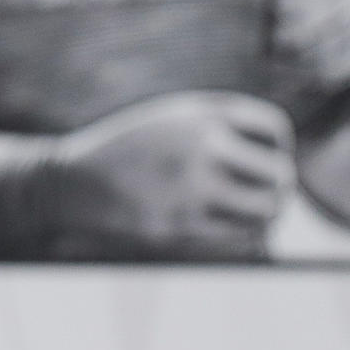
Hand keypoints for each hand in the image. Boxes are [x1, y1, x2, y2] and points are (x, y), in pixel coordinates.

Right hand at [46, 90, 294, 258]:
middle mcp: (197, 145)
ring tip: (257, 214)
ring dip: (269, 214)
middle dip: (279, 187)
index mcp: (197, 114)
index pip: (274, 129)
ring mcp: (188, 186)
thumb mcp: (170, 119)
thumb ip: (219, 125)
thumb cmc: (129, 150)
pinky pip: (239, 236)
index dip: (278, 147)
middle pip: (278, 174)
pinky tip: (233, 228)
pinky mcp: (178, 224)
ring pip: (266, 210)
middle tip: (269, 194)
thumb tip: (279, 158)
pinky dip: (245, 234)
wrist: (70, 181)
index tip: (263, 158)